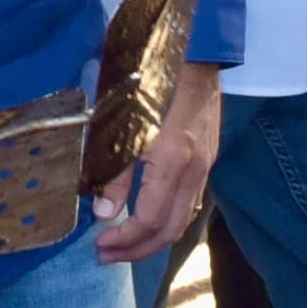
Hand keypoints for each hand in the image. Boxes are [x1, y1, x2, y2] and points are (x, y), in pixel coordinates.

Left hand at [91, 60, 222, 266]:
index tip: (98, 245)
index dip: (123, 240)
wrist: (193, 52)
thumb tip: (104, 214)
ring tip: (124, 245)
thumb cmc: (150, 82)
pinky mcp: (208, 157)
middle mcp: (194, 169)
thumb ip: (115, 173)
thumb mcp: (121, 126)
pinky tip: (148, 219)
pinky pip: (190, 201)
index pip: (149, 220)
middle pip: (170, 230)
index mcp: (172, 162)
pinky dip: (169, 219)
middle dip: (137, 250)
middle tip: (106, 256)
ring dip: (153, 238)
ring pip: (184, 218)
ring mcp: (205, 165)